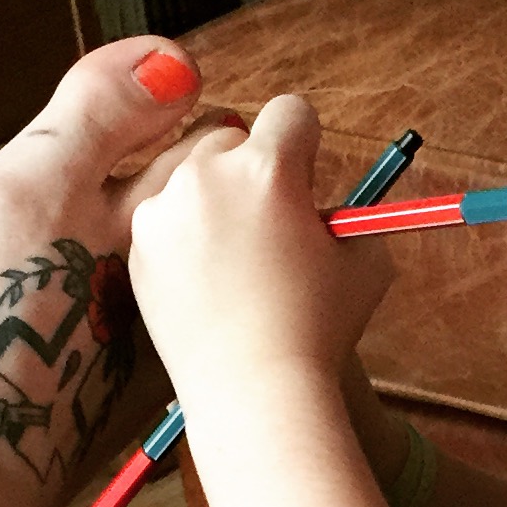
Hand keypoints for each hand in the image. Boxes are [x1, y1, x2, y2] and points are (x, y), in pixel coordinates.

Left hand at [128, 94, 395, 421]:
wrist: (255, 393)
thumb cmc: (319, 332)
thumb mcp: (367, 263)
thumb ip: (349, 217)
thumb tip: (327, 209)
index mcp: (269, 168)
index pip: (291, 113)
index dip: (306, 145)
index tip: (306, 178)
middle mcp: (208, 174)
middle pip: (231, 136)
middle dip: (252, 170)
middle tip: (271, 228)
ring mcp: (164, 210)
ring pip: (192, 177)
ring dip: (214, 201)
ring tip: (237, 263)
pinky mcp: (139, 248)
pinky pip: (165, 220)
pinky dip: (184, 239)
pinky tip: (208, 285)